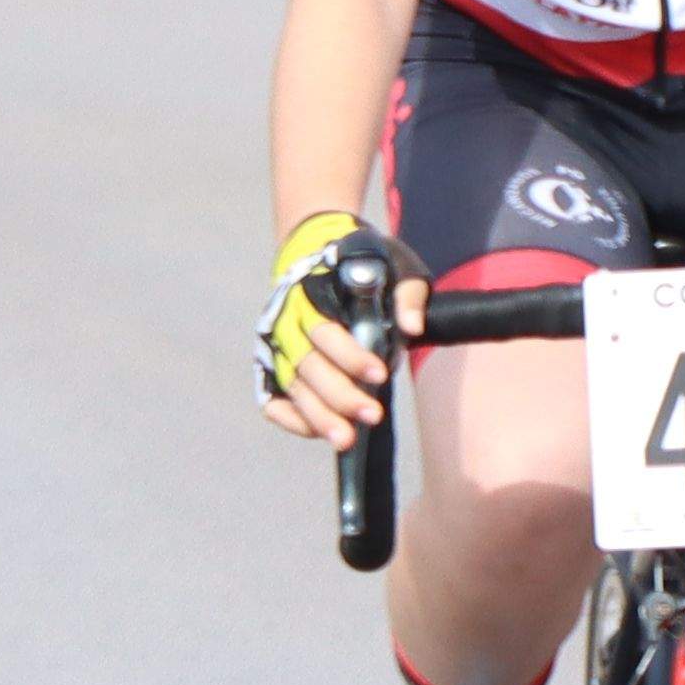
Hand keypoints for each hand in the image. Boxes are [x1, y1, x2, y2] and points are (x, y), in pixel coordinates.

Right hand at [255, 210, 398, 439]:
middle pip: (307, 366)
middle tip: (371, 415)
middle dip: (338, 395)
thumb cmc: (364, 261)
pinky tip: (314, 432)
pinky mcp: (273, 362)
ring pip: (292, 386)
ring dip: (317, 415)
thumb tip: (413, 327)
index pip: (326, 334)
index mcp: (312, 297)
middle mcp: (287, 323)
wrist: (316, 245)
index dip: (351, 356)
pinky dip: (288, 416)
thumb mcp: (396, 265)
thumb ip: (406, 295)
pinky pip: (271, 396)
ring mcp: (277, 345)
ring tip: (346, 439)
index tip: (381, 375)